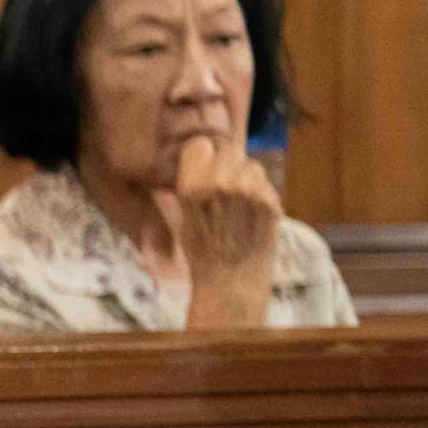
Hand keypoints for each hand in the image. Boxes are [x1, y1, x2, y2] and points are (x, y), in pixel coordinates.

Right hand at [156, 135, 282, 327]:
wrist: (232, 282)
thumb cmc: (202, 255)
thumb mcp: (179, 223)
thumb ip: (171, 200)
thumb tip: (158, 186)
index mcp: (191, 187)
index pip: (200, 145)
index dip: (203, 157)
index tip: (204, 168)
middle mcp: (219, 184)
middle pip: (229, 151)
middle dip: (227, 166)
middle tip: (225, 188)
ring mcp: (248, 193)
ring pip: (251, 165)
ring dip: (247, 178)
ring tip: (240, 201)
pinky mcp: (270, 202)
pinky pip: (267, 183)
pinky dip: (262, 193)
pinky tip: (253, 212)